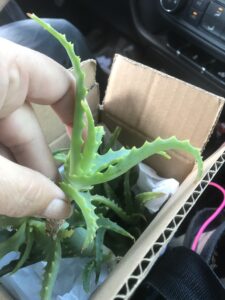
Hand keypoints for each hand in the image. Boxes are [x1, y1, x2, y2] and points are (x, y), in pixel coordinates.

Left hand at [0, 38, 73, 218]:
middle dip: (41, 167)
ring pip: (6, 137)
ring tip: (24, 207)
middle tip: (51, 205)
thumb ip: (18, 189)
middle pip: (30, 123)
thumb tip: (60, 210)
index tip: (87, 155)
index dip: (78, 118)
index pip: (58, 83)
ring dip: (17, 174)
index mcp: (1, 67)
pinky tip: (3, 194)